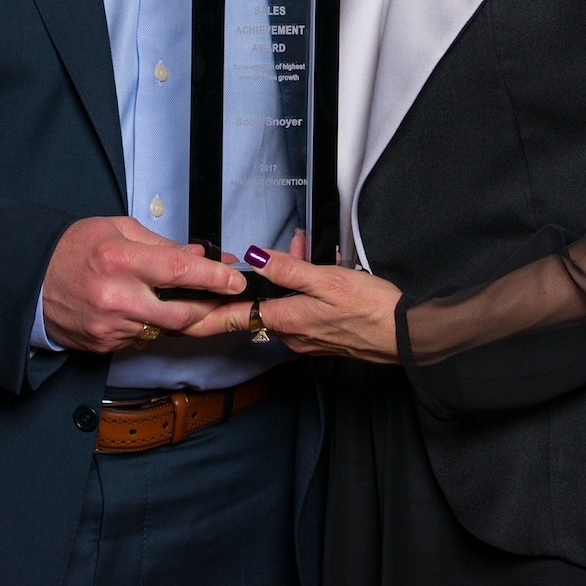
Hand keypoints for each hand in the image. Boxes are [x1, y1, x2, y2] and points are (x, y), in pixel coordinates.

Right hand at [42, 216, 246, 352]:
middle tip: (220, 299)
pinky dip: (146, 325)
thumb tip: (199, 254)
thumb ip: (162, 244)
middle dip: (207, 308)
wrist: (32, 281)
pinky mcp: (105, 345)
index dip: (214, 277)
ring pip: (162, 329)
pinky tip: (134, 309)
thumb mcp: (117, 230)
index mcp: (121, 260)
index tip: (235, 279)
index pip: (180, 271)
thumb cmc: (74, 248)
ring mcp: (111, 326)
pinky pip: (140, 338)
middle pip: (181, 314)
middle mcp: (118, 297)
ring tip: (161, 296)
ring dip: (173, 316)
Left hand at [185, 245, 401, 363]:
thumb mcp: (327, 280)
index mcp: (286, 321)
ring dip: (286, 277)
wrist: (407, 336)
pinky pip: (303, 307)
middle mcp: (291, 334)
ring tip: (301, 247)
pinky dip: (304, 286)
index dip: (204, 317)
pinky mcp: (325, 335)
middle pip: (258, 307)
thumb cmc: (371, 309)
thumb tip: (253, 257)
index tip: (177, 316)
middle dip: (253, 281)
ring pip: (283, 303)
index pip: (233, 320)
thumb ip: (288, 269)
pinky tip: (319, 264)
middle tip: (250, 256)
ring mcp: (308, 338)